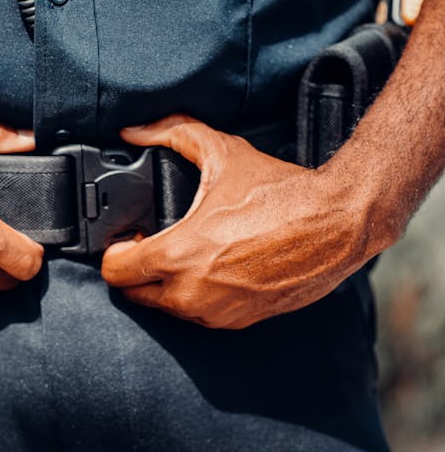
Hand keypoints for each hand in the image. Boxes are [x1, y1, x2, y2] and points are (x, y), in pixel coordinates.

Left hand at [101, 114, 377, 328]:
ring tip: (182, 255)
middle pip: (133, 295)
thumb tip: (135, 130)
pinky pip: (198, 315)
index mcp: (178, 255)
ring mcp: (215, 311)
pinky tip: (209, 269)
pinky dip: (194, 297)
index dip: (114, 251)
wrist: (337, 223)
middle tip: (151, 245)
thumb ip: (172, 134)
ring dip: (164, 286)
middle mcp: (191, 292)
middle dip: (135, 271)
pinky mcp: (237, 321)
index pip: (114, 272)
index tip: (128, 238)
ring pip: (165, 308)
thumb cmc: (281, 192)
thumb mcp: (222, 150)